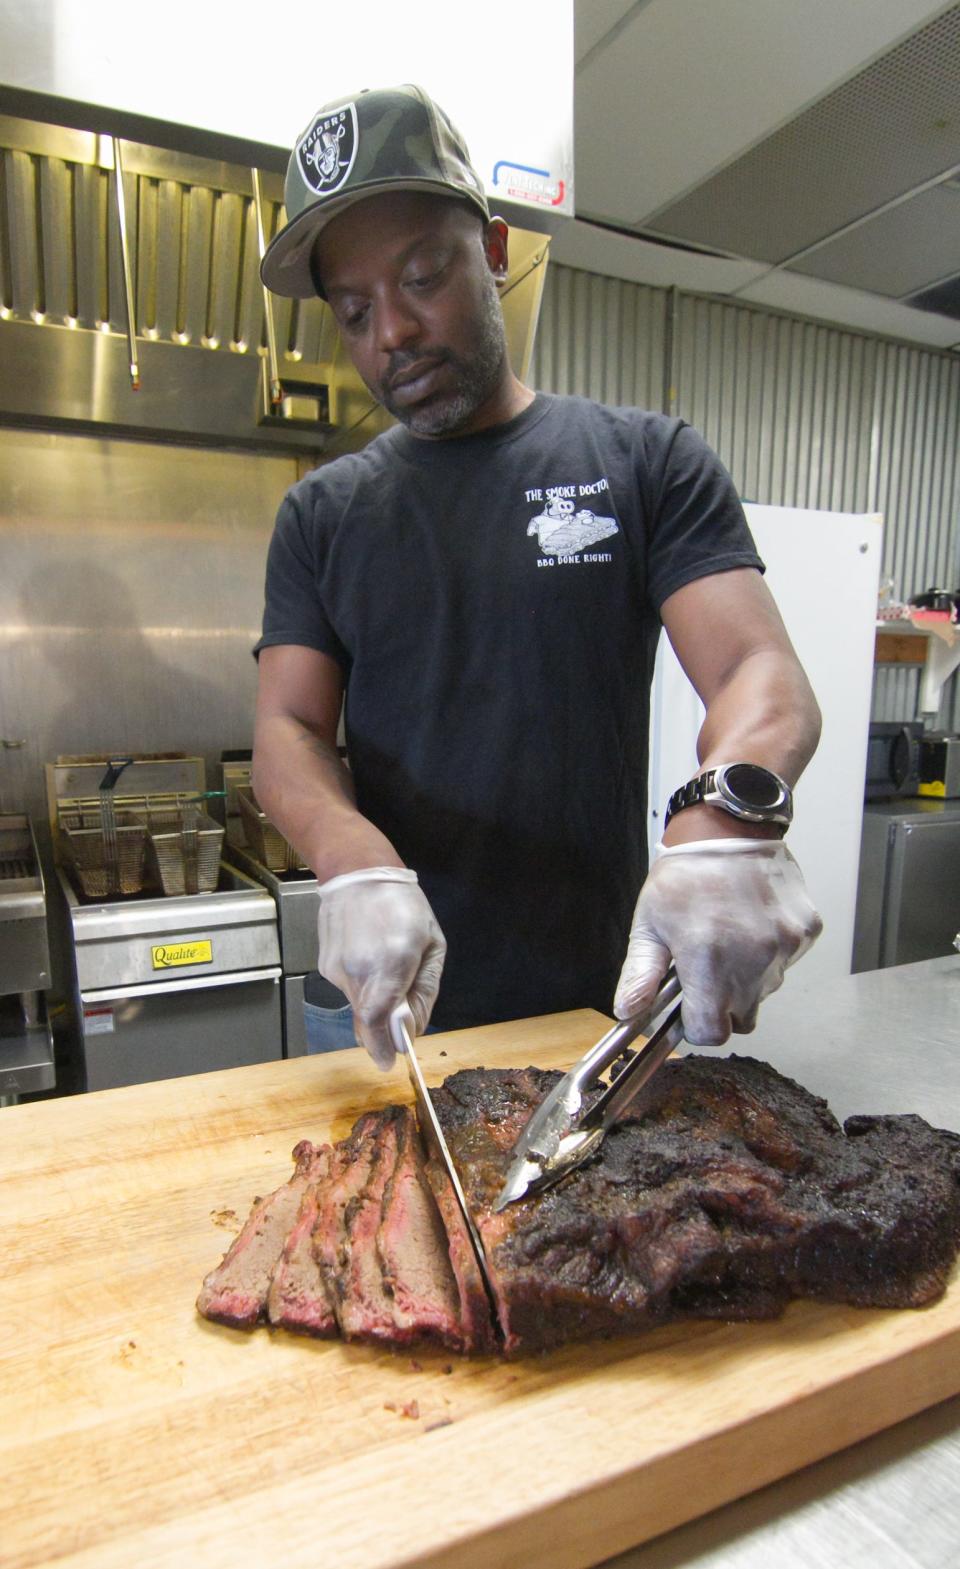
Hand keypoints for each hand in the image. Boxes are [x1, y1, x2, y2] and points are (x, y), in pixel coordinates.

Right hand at [315, 867, 445, 1069]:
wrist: (357, 873)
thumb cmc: (404, 906)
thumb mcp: (432, 945)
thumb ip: (424, 991)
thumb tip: (413, 1028)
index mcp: (393, 961)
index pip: (378, 1019)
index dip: (383, 1045)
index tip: (390, 1060)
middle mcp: (360, 969)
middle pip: (367, 1020)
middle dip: (383, 1031)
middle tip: (396, 1030)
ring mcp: (337, 968)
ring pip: (358, 1005)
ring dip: (375, 1002)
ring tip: (386, 966)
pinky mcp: (326, 966)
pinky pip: (349, 988)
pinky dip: (363, 985)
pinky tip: (369, 957)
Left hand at [613, 840, 821, 1044]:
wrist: (731, 828)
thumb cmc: (685, 874)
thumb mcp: (649, 922)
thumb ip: (641, 973)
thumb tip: (628, 1011)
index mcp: (709, 962)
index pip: (711, 1032)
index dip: (696, 1024)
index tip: (689, 1005)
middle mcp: (752, 960)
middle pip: (741, 1017)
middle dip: (722, 1002)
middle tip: (707, 965)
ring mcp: (784, 947)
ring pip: (766, 990)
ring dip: (748, 976)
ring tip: (729, 936)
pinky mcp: (804, 932)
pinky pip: (786, 962)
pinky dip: (770, 952)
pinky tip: (751, 922)